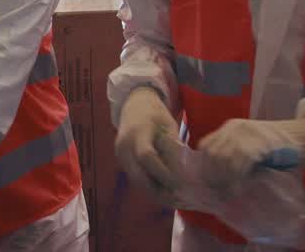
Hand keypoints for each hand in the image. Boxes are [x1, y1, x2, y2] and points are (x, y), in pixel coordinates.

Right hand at [114, 86, 186, 205]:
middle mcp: (125, 146)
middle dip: (159, 190)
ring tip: (175, 199)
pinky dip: (150, 186)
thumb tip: (184, 174)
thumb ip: (173, 147)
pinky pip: (136, 178)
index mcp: (138, 132)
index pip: (146, 157)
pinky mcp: (122, 161)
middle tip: (179, 199)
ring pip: (137, 181)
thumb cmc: (156, 114)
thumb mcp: (169, 126)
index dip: (162, 172)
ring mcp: (120, 155)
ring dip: (155, 192)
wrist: (134, 105)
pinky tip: (165, 191)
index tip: (180, 183)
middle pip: (139, 176)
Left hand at [197, 118, 304, 189]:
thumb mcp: (253, 146)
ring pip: (224, 157)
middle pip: (213, 153)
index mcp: (231, 127)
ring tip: (232, 191)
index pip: (206, 145)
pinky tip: (242, 187)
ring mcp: (247, 132)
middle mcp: (235, 127)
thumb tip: (218, 181)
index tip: (211, 183)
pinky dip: (238, 176)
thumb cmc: (279, 148)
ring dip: (226, 178)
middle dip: (215, 175)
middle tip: (222, 191)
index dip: (205, 166)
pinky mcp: (260, 140)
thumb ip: (236, 156)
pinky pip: (241, 160)